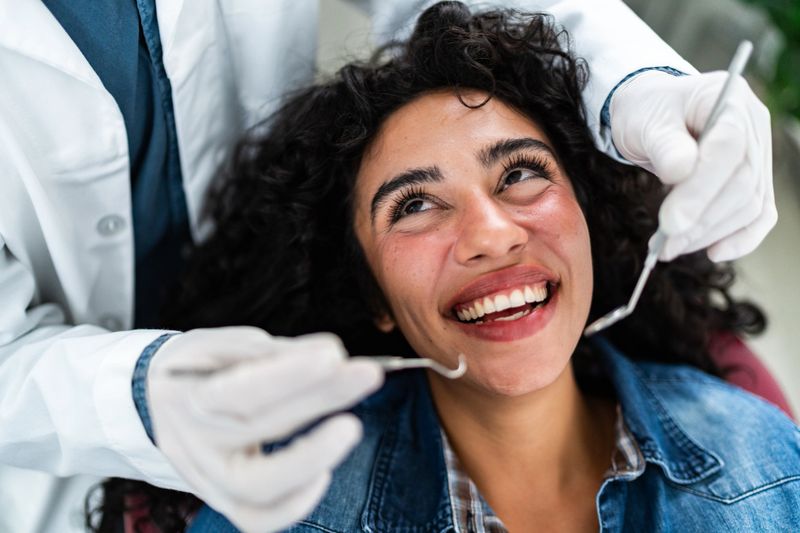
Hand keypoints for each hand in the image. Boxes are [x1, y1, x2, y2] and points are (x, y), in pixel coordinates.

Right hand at [147, 327, 383, 532]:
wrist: (147, 406)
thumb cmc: (194, 371)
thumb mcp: (216, 345)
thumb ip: (271, 352)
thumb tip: (333, 353)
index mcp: (188, 395)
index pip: (240, 388)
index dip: (289, 373)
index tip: (333, 354)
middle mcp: (196, 443)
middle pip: (261, 427)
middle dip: (321, 397)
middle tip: (367, 373)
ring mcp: (208, 479)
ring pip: (257, 488)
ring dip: (310, 457)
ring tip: (350, 426)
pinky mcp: (224, 500)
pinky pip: (257, 519)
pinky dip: (294, 504)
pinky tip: (324, 472)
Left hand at [609, 70, 775, 260]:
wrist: (652, 112)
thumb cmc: (647, 112)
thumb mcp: (644, 121)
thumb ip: (664, 145)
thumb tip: (679, 172)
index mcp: (729, 101)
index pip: (728, 149)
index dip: (701, 190)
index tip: (669, 223)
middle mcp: (754, 127)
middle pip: (742, 182)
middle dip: (701, 220)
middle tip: (664, 243)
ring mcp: (759, 154)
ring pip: (749, 204)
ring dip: (710, 233)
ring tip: (669, 247)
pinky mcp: (755, 180)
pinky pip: (759, 214)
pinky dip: (739, 238)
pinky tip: (713, 252)